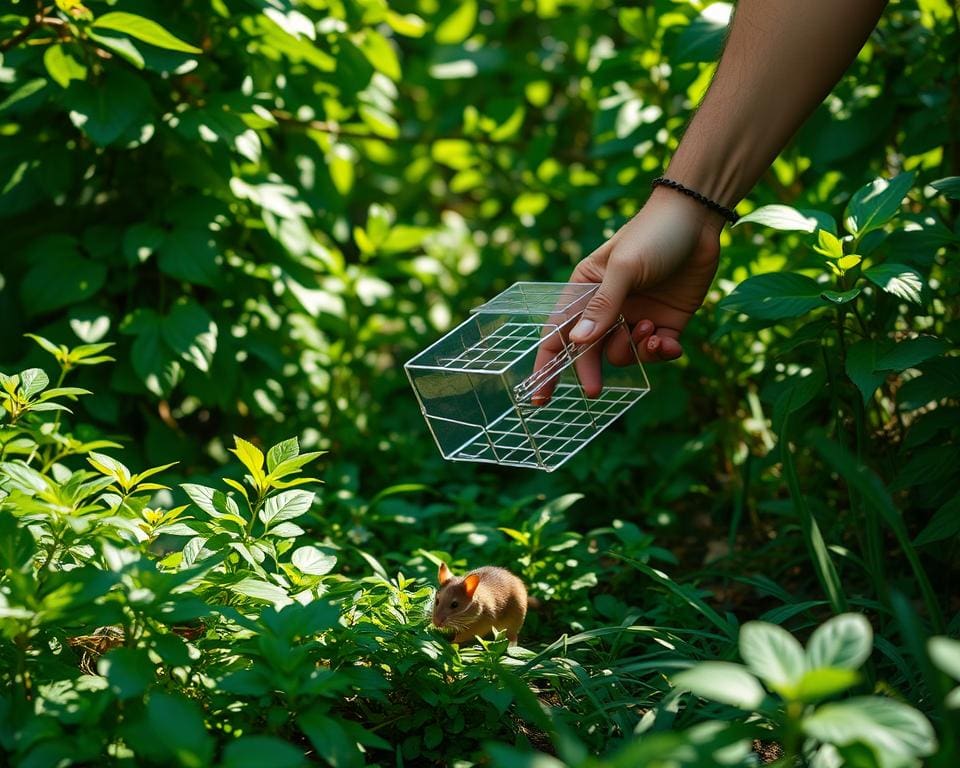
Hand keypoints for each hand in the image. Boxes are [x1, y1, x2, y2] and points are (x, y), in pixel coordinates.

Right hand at [532, 189, 723, 400]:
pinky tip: (669, 342)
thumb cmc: (653, 234)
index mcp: (586, 289)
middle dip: (591, 371)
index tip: (539, 396)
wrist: (699, 220)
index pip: (558, 332)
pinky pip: (657, 352)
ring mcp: (637, 316)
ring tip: (650, 328)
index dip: (547, 365)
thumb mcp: (624, 269)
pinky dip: (662, 353)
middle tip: (595, 390)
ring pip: (624, 353)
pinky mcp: (666, 322)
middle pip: (589, 351)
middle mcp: (608, 307)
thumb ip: (602, 307)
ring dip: (636, 349)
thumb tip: (577, 342)